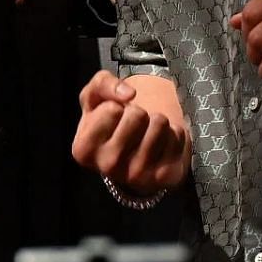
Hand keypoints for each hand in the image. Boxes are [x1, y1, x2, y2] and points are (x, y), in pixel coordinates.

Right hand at [71, 71, 188, 193]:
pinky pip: (178, 135)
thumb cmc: (110, 121)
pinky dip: (172, 133)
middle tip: (132, 126)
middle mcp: (108, 167)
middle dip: (137, 112)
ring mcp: (138, 175)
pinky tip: (160, 145)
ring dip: (156, 122)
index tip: (113, 119)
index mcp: (84, 150)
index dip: (115, 106)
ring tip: (146, 134)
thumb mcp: (95, 98)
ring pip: (160, 124)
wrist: (135, 151)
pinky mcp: (165, 177)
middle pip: (137, 115)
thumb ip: (102, 84)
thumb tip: (129, 93)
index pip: (111, 110)